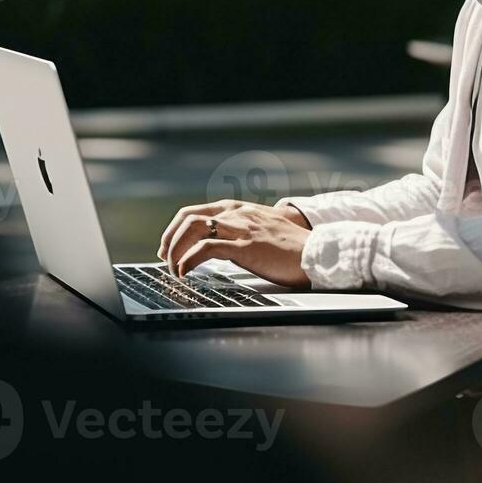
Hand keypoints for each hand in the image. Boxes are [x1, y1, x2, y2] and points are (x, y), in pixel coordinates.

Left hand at [156, 199, 311, 287]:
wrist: (317, 252)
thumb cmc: (293, 248)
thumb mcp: (262, 231)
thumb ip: (242, 232)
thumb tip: (223, 246)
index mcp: (239, 209)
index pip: (196, 211)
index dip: (176, 229)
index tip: (168, 246)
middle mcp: (237, 213)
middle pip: (188, 217)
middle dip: (170, 237)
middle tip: (164, 257)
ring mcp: (241, 228)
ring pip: (193, 228)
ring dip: (176, 249)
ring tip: (173, 268)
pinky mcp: (245, 247)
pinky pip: (206, 249)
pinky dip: (189, 260)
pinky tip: (185, 272)